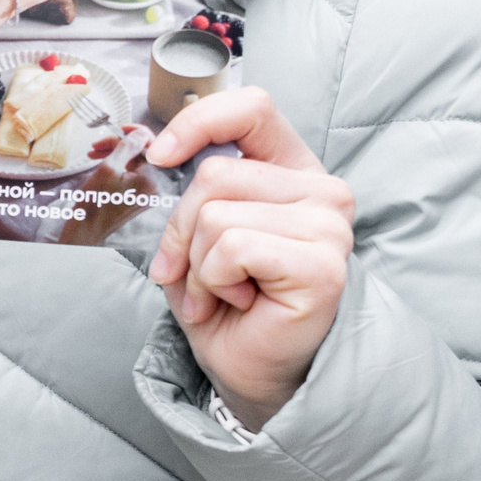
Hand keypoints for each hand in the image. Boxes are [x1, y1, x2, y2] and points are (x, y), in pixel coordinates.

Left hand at [145, 87, 356, 431]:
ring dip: (198, 266)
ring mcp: (329, 225)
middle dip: (181, 230)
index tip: (162, 154)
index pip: (251, 109)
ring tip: (220, 294)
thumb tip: (151, 158)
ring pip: (218, 214)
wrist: (253, 370)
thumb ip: (185, 193)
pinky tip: (237, 303)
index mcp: (289, 170)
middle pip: (215, 174)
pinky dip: (214, 282)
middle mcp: (320, 190)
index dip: (199, 122)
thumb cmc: (227, 303)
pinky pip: (233, 248)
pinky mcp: (323, 264)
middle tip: (191, 273)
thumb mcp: (195, 235)